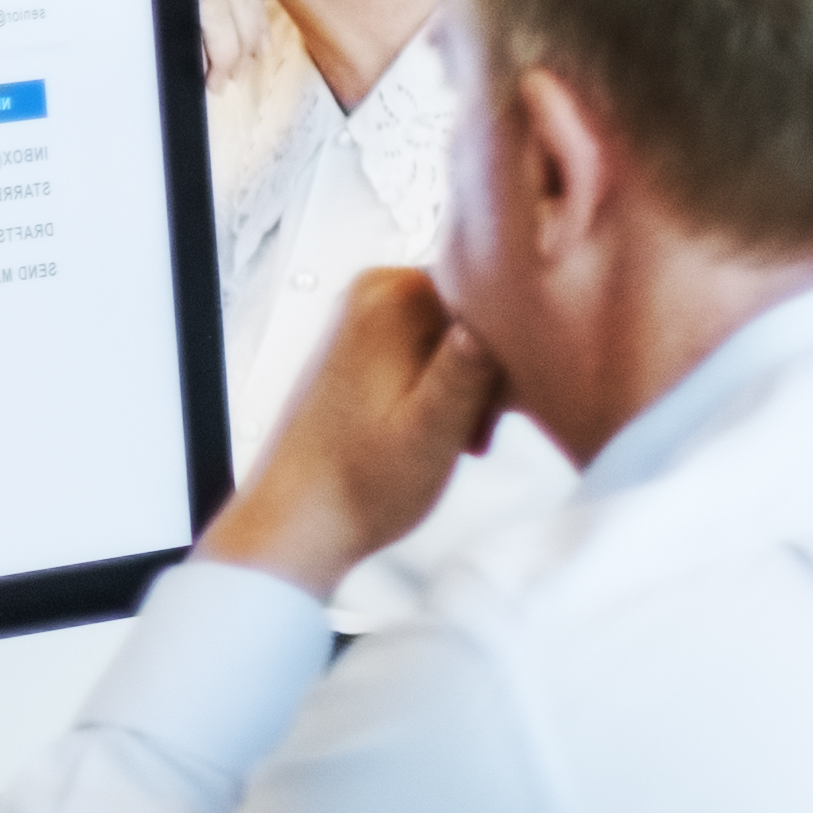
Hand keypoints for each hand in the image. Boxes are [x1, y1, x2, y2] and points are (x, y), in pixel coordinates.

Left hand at [196, 269, 505, 601]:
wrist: (297, 520)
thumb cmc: (357, 485)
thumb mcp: (433, 429)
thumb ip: (468, 368)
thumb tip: (503, 312)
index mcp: (392, 296)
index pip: (497, 293)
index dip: (514, 350)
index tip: (504, 402)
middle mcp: (374, 291)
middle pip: (477, 312)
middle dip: (491, 372)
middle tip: (477, 429)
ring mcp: (365, 316)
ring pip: (459, 336)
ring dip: (473, 386)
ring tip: (457, 438)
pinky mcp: (363, 345)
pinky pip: (432, 352)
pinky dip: (446, 390)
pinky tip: (439, 431)